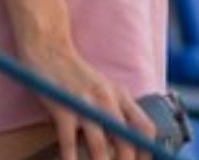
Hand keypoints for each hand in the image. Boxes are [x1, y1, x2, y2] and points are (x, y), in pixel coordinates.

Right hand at [19, 34, 158, 159]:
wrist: (50, 49)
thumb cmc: (76, 76)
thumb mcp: (103, 90)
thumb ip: (115, 112)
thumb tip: (123, 143)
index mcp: (121, 97)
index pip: (145, 128)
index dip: (148, 151)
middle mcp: (108, 101)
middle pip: (127, 139)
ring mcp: (86, 104)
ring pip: (100, 144)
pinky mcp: (63, 108)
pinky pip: (69, 141)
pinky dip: (71, 159)